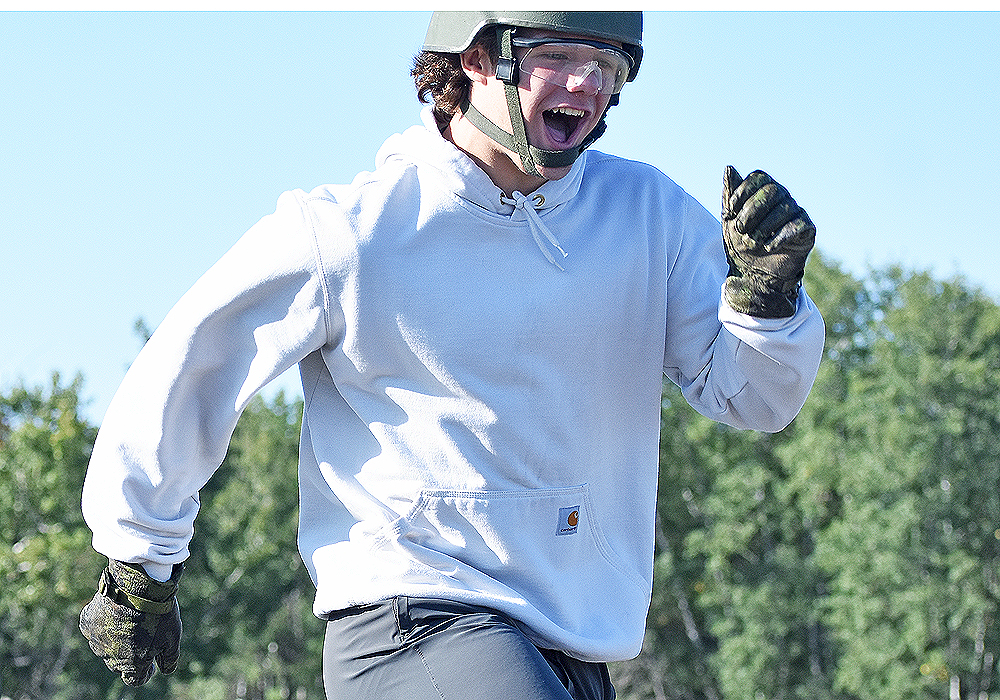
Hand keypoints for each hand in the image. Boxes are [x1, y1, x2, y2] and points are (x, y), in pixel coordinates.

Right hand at [79, 559, 182, 685]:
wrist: (138, 586)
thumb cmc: (158, 614)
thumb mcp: (172, 638)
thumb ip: (169, 659)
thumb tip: (166, 670)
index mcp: (131, 664)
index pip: (135, 679)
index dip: (145, 673)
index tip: (152, 663)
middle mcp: (109, 657)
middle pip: (120, 664)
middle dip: (131, 655)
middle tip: (143, 638)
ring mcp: (96, 640)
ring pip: (106, 646)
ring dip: (117, 639)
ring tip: (132, 620)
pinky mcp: (88, 623)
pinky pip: (95, 628)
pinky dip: (103, 624)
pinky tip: (115, 611)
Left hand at [721, 166, 815, 317]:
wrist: (754, 274)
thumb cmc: (741, 244)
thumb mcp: (729, 221)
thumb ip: (729, 197)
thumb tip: (729, 168)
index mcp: (764, 191)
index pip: (759, 177)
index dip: (744, 191)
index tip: (730, 211)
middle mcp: (782, 198)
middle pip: (772, 190)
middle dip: (753, 210)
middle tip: (740, 229)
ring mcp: (796, 213)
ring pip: (784, 208)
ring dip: (764, 227)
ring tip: (752, 243)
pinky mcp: (807, 230)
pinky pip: (798, 226)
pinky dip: (781, 236)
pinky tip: (768, 247)